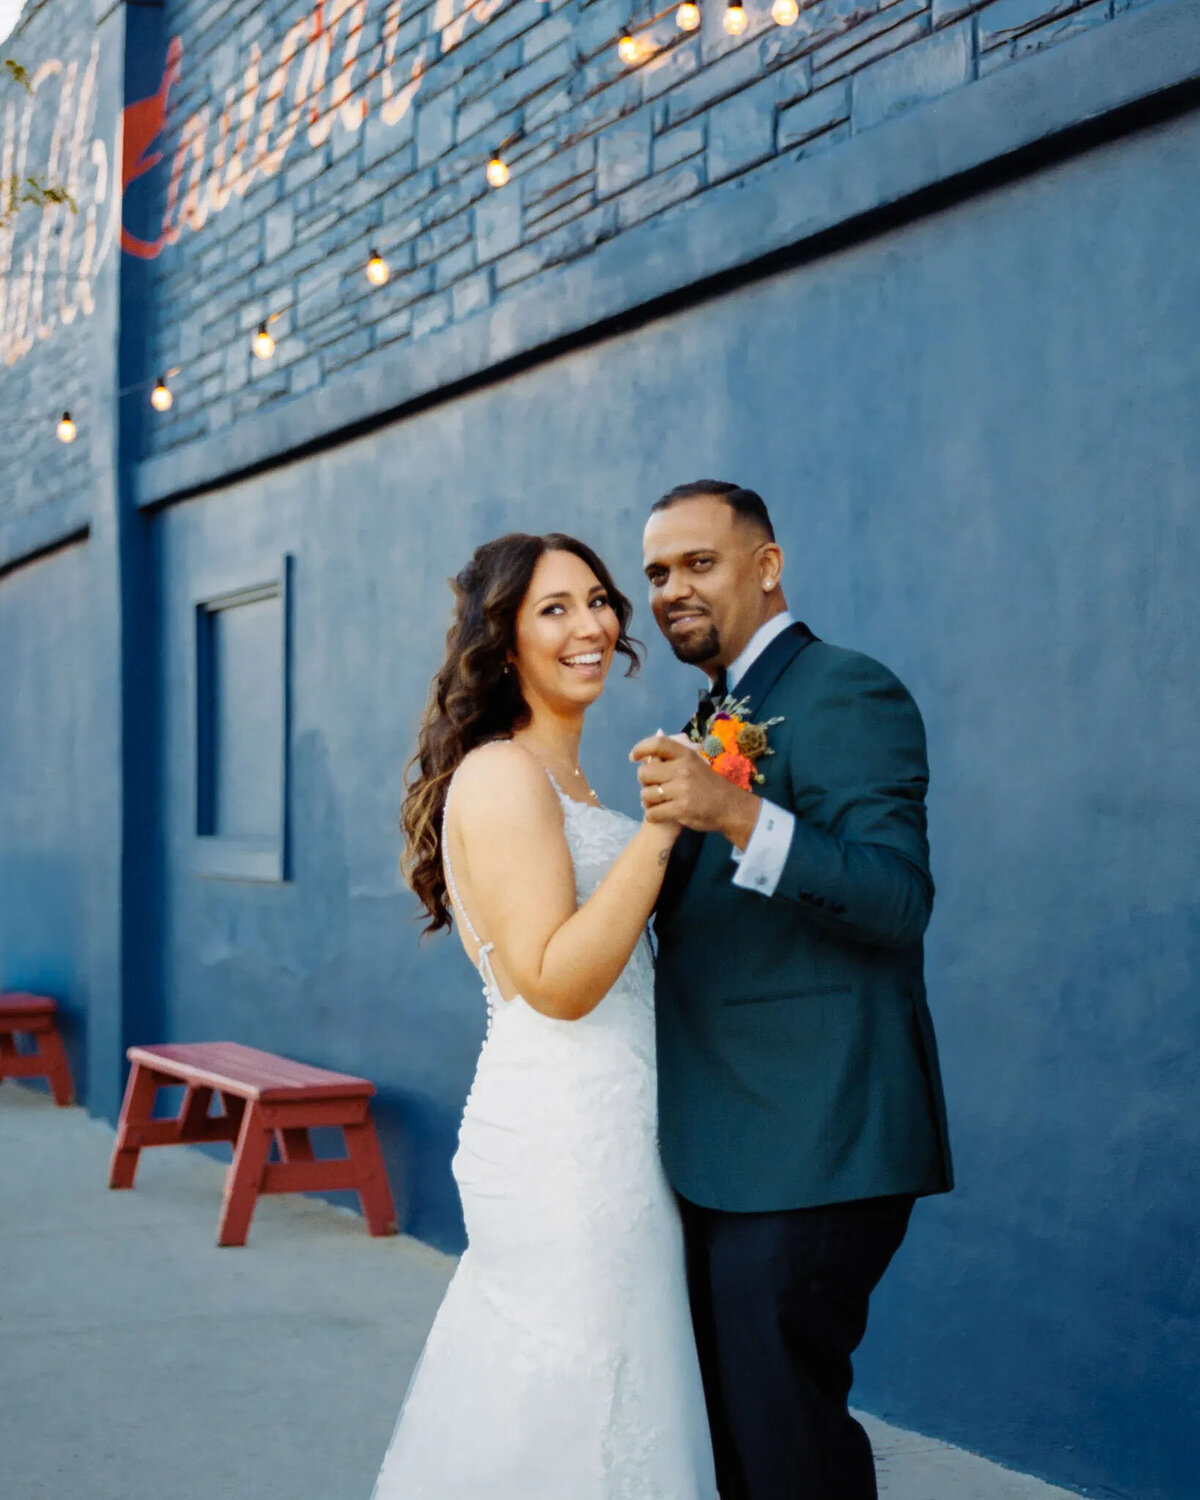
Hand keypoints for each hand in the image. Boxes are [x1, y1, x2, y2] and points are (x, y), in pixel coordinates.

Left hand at [629, 732, 760, 848]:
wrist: (730, 808)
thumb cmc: (710, 784)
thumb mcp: (696, 763)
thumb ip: (674, 755)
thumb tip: (655, 737)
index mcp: (686, 755)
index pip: (657, 745)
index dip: (640, 748)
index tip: (633, 757)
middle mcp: (683, 770)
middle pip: (644, 773)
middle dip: (645, 782)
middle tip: (653, 787)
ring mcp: (681, 791)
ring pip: (646, 795)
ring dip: (648, 801)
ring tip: (658, 802)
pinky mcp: (680, 810)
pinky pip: (652, 813)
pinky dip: (652, 815)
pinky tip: (660, 814)